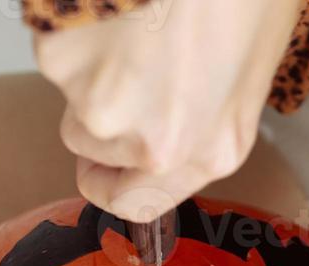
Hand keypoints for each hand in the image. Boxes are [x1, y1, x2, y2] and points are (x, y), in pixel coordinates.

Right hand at [33, 0, 301, 219]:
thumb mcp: (254, 59)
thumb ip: (210, 107)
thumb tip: (174, 114)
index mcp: (212, 148)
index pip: (132, 202)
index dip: (109, 179)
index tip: (99, 164)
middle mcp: (155, 143)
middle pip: (90, 143)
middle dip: (99, 103)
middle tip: (127, 50)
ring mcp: (101, 104)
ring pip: (69, 89)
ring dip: (89, 56)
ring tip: (136, 10)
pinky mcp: (59, 58)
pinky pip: (54, 41)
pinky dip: (76, 19)